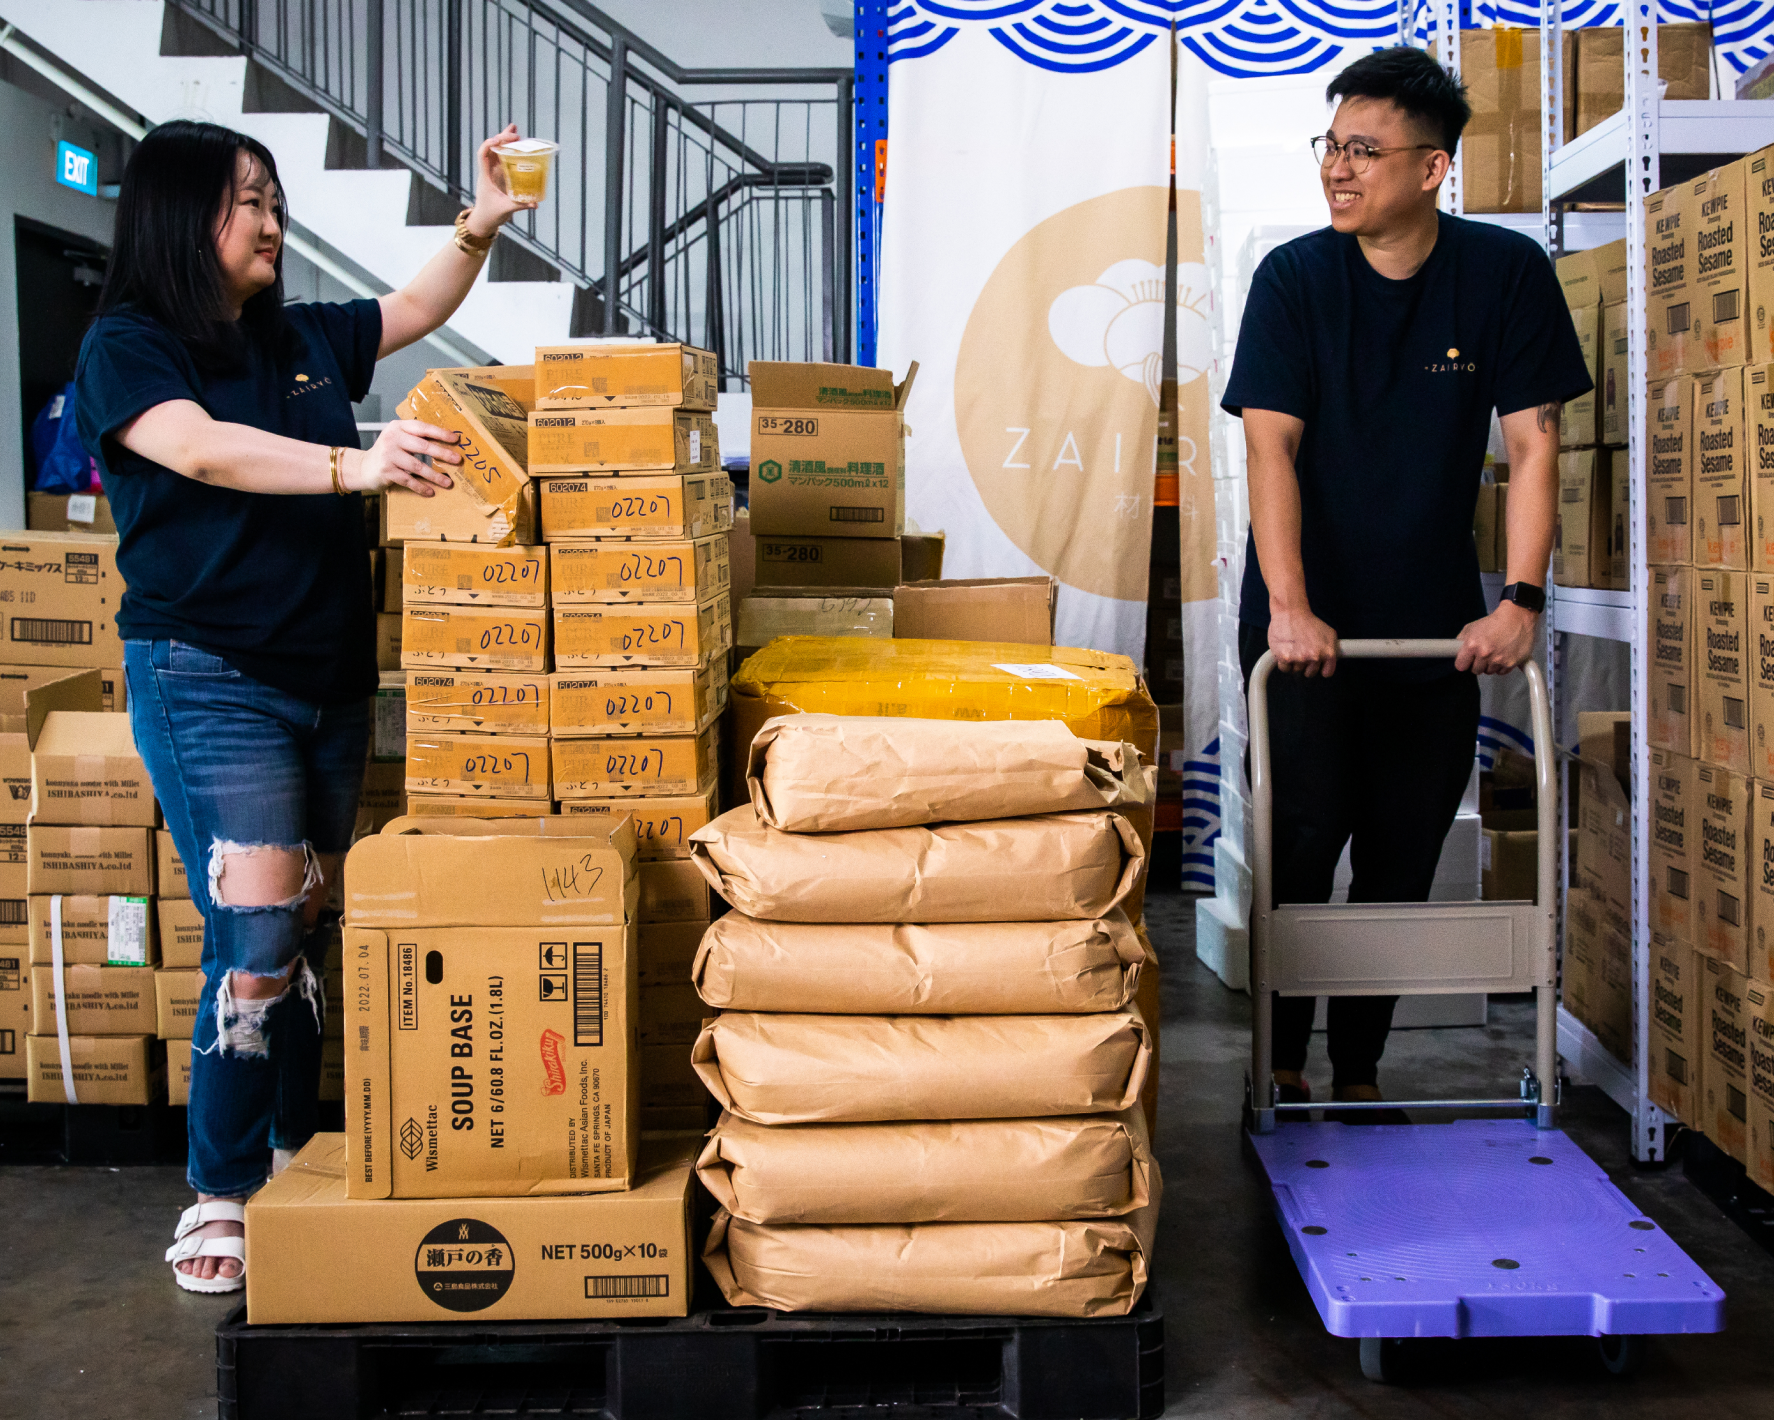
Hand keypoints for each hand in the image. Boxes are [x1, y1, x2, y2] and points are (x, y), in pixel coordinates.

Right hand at [346, 420, 459, 496]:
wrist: (364, 467)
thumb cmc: (388, 452)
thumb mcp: (399, 439)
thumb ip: (417, 437)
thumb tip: (446, 443)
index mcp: (398, 427)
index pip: (422, 427)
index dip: (440, 433)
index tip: (455, 439)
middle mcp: (392, 438)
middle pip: (422, 446)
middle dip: (442, 453)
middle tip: (457, 460)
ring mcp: (388, 455)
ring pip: (417, 466)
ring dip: (435, 475)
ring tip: (448, 482)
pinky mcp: (386, 471)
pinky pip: (408, 480)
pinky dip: (420, 487)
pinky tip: (430, 492)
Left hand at [465, 123, 532, 237]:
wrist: (484, 220)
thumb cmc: (491, 214)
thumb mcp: (505, 209)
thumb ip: (519, 205)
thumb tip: (535, 203)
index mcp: (485, 176)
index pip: (483, 155)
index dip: (490, 145)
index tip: (500, 140)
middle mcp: (488, 171)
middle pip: (492, 149)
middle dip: (502, 138)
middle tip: (516, 134)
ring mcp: (493, 173)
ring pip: (497, 152)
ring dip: (505, 141)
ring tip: (515, 130)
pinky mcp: (499, 177)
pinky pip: (503, 160)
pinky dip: (510, 151)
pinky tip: (518, 144)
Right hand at [1269, 608, 1338, 676]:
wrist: (1290, 612)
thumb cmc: (1308, 621)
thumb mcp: (1329, 633)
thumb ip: (1332, 649)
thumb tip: (1331, 661)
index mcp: (1328, 653)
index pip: (1327, 673)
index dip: (1320, 668)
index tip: (1316, 665)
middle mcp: (1315, 657)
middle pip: (1309, 673)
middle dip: (1305, 665)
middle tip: (1301, 652)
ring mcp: (1299, 658)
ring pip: (1296, 670)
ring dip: (1294, 662)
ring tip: (1293, 648)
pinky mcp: (1284, 658)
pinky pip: (1284, 668)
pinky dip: (1283, 662)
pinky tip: (1285, 650)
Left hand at [1455, 601, 1537, 674]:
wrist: (1517, 617)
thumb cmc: (1494, 622)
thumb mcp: (1471, 627)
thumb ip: (1461, 640)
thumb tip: (1455, 651)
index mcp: (1472, 645)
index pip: (1460, 666)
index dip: (1463, 662)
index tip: (1466, 661)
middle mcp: (1485, 654)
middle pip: (1475, 670)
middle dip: (1477, 663)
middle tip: (1483, 653)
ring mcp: (1499, 660)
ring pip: (1489, 671)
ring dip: (1490, 665)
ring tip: (1495, 652)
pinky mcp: (1511, 663)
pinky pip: (1501, 672)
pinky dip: (1502, 666)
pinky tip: (1503, 655)